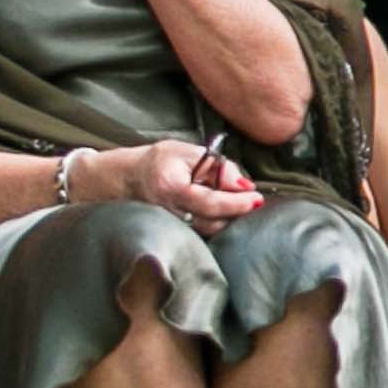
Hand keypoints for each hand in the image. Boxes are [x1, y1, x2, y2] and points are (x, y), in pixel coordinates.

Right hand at [124, 140, 263, 229]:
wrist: (131, 179)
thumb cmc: (159, 162)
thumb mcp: (188, 152)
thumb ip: (217, 166)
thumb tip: (245, 185)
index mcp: (172, 188)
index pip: (211, 203)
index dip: (237, 203)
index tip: (257, 198)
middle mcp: (170, 213)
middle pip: (214, 222)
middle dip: (237, 213)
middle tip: (254, 200)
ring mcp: (172, 228)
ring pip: (211, 232)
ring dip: (231, 220)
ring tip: (241, 204)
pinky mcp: (176, 235)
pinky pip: (204, 234)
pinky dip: (220, 224)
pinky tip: (228, 213)